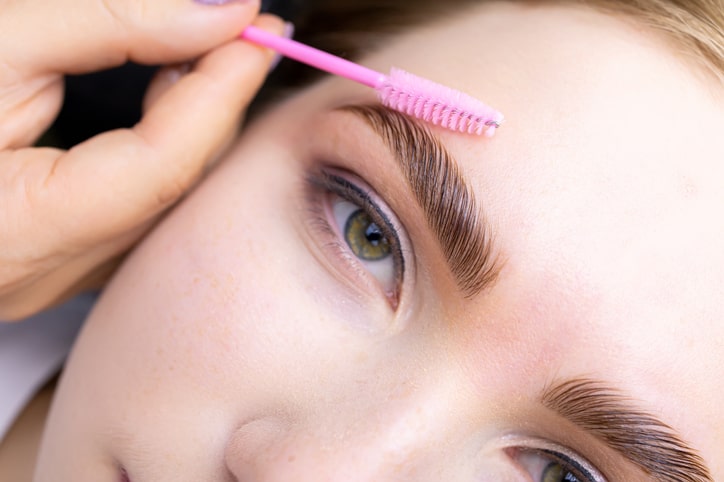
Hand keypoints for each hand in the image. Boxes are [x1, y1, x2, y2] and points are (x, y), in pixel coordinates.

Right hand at [0, 0, 282, 319]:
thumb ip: (111, 24)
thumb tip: (219, 13)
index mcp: (20, 233)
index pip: (165, 163)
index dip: (222, 91)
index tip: (262, 33)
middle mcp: (42, 273)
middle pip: (173, 185)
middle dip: (217, 104)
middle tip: (246, 36)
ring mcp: (45, 274)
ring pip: (159, 200)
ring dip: (192, 124)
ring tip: (209, 56)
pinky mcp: (45, 257)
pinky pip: (132, 206)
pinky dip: (160, 149)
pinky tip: (162, 101)